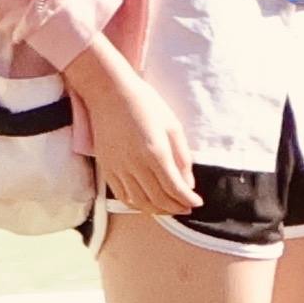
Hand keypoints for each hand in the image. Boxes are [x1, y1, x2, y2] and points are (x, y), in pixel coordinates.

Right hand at [67, 43, 197, 216]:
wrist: (108, 92)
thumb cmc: (145, 104)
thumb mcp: (173, 126)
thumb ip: (182, 157)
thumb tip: (188, 183)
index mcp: (155, 153)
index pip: (174, 188)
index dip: (187, 200)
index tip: (198, 203)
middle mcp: (135, 164)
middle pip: (157, 198)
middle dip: (175, 207)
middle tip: (187, 208)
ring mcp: (117, 167)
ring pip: (138, 201)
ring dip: (157, 210)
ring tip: (170, 208)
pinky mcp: (105, 167)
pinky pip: (121, 194)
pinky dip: (136, 204)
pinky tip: (147, 203)